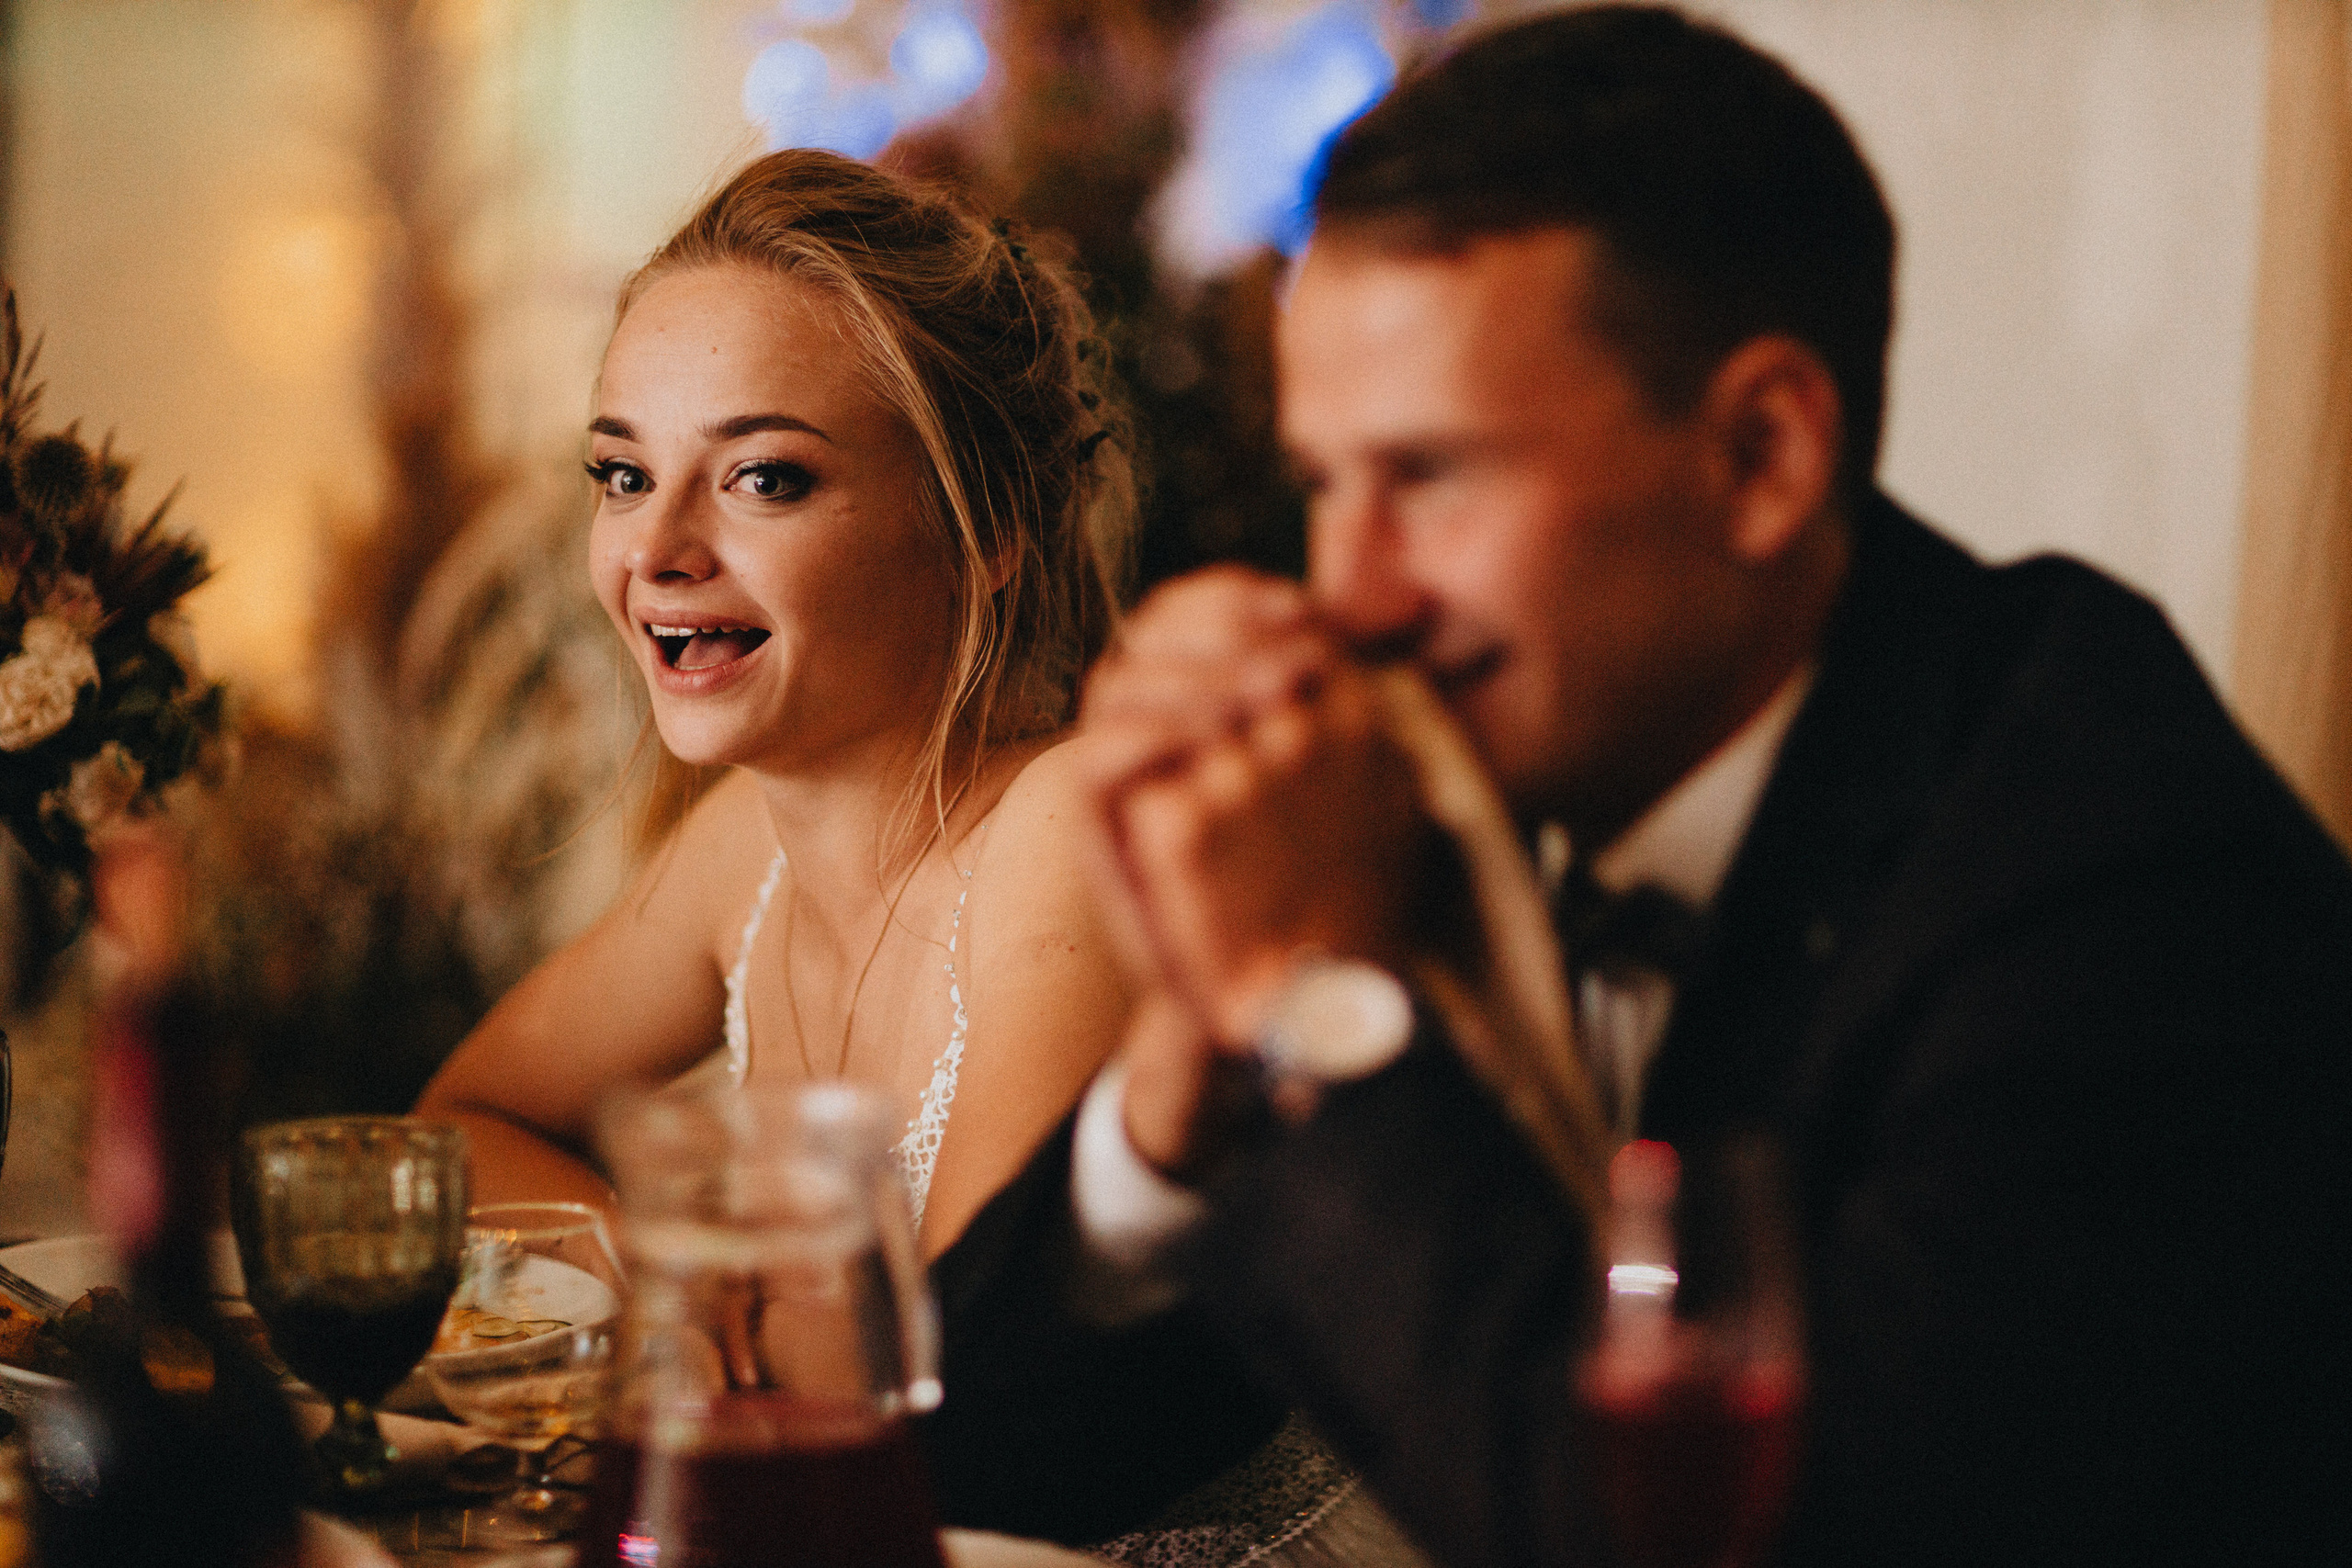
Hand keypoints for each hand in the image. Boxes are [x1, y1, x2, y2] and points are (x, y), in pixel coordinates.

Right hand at [1079, 567, 1429, 1050]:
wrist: (1294, 1000)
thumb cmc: (1334, 885)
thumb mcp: (1360, 778)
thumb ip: (1345, 703)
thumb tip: (1367, 627)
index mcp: (1210, 703)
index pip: (1191, 610)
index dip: (1236, 597)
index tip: (1304, 614)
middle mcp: (1160, 733)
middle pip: (1149, 630)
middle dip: (1222, 632)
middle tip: (1294, 666)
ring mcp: (1131, 782)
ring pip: (1118, 681)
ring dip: (1191, 677)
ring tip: (1262, 702)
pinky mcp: (1111, 834)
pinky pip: (1100, 762)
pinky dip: (1147, 736)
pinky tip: (1209, 740)